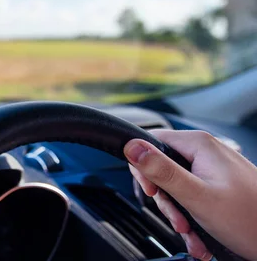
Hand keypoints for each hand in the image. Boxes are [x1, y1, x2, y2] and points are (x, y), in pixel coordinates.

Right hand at [125, 130, 256, 259]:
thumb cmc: (250, 220)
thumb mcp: (196, 196)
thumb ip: (161, 170)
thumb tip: (132, 147)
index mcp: (199, 144)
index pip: (150, 142)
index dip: (143, 168)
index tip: (151, 191)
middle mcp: (205, 151)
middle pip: (162, 168)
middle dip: (166, 199)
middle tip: (176, 218)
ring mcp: (213, 167)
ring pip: (177, 186)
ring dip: (179, 213)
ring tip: (191, 232)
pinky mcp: (218, 183)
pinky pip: (192, 195)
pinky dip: (192, 216)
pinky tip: (199, 233)